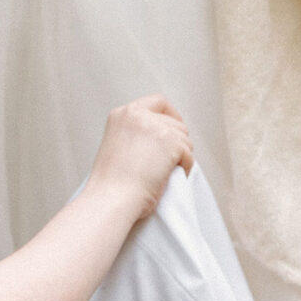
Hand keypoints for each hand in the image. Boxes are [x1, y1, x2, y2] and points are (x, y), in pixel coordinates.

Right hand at [90, 95, 193, 222]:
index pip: (157, 102)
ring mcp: (156, 127)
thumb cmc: (111, 184)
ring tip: (165, 173)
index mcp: (122, 115)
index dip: (170, 116)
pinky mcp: (172, 142)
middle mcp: (138, 114)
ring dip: (181, 156)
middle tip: (170, 161)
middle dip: (177, 142)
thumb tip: (161, 139)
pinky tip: (169, 178)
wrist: (111, 199)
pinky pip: (189, 154)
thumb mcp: (116, 145)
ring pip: (184, 138)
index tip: (173, 131)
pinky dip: (185, 168)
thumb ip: (135, 134)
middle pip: (175, 122)